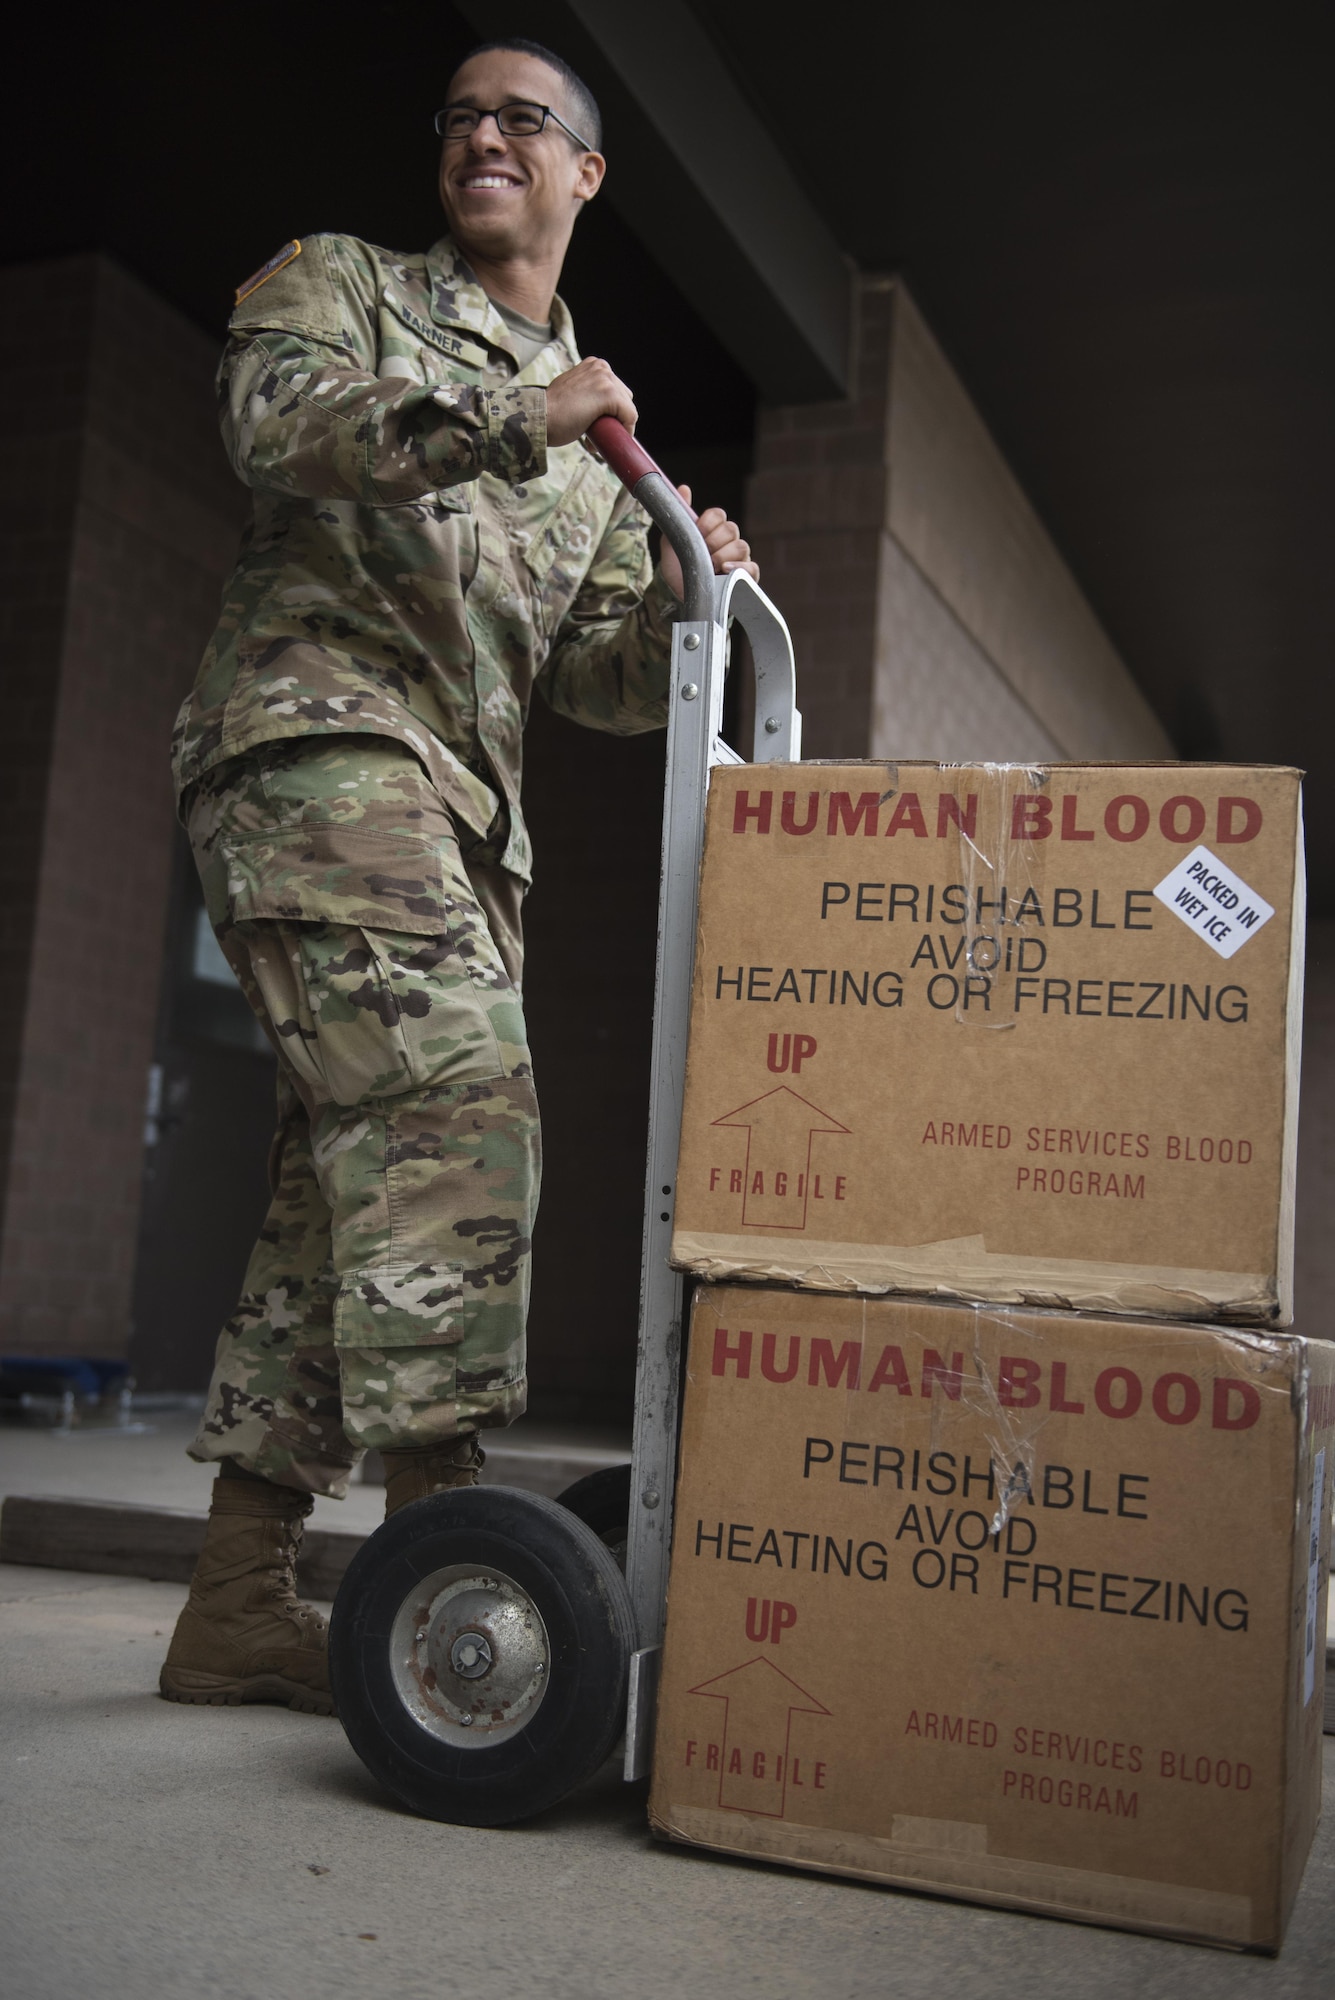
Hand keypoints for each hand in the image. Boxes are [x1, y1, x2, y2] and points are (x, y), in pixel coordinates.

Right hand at [546, 358, 637, 448]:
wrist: (539, 417)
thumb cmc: (551, 412)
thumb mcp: (571, 392)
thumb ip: (585, 392)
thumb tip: (595, 408)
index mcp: (594, 365)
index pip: (616, 389)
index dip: (610, 412)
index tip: (596, 426)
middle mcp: (602, 367)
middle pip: (624, 398)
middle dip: (614, 418)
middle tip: (594, 433)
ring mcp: (606, 379)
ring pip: (627, 409)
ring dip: (615, 427)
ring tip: (592, 438)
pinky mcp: (610, 394)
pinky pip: (630, 417)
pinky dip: (622, 432)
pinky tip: (599, 441)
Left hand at [658, 485, 758, 599]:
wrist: (679, 596)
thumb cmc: (678, 569)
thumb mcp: (673, 542)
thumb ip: (678, 517)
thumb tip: (683, 488)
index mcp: (713, 530)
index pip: (719, 515)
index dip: (708, 522)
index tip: (697, 533)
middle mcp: (729, 542)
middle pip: (731, 529)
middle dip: (714, 540)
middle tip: (702, 553)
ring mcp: (739, 559)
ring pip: (741, 546)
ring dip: (724, 554)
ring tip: (711, 565)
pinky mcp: (746, 578)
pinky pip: (752, 568)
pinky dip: (741, 567)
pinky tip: (726, 570)